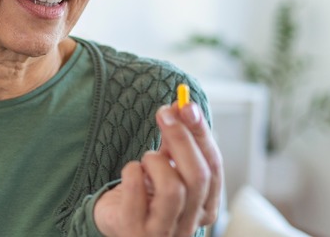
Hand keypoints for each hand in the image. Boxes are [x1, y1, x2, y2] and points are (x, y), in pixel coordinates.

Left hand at [93, 102, 222, 236]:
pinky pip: (136, 193)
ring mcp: (162, 231)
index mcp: (204, 207)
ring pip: (173, 189)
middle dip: (181, 138)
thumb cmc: (146, 196)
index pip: (213, 167)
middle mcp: (189, 224)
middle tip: (163, 113)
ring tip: (146, 160)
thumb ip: (177, 142)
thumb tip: (183, 105)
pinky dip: (132, 172)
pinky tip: (131, 171)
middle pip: (197, 176)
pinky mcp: (133, 229)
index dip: (201, 134)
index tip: (187, 106)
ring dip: (156, 162)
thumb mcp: (167, 169)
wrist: (115, 223)